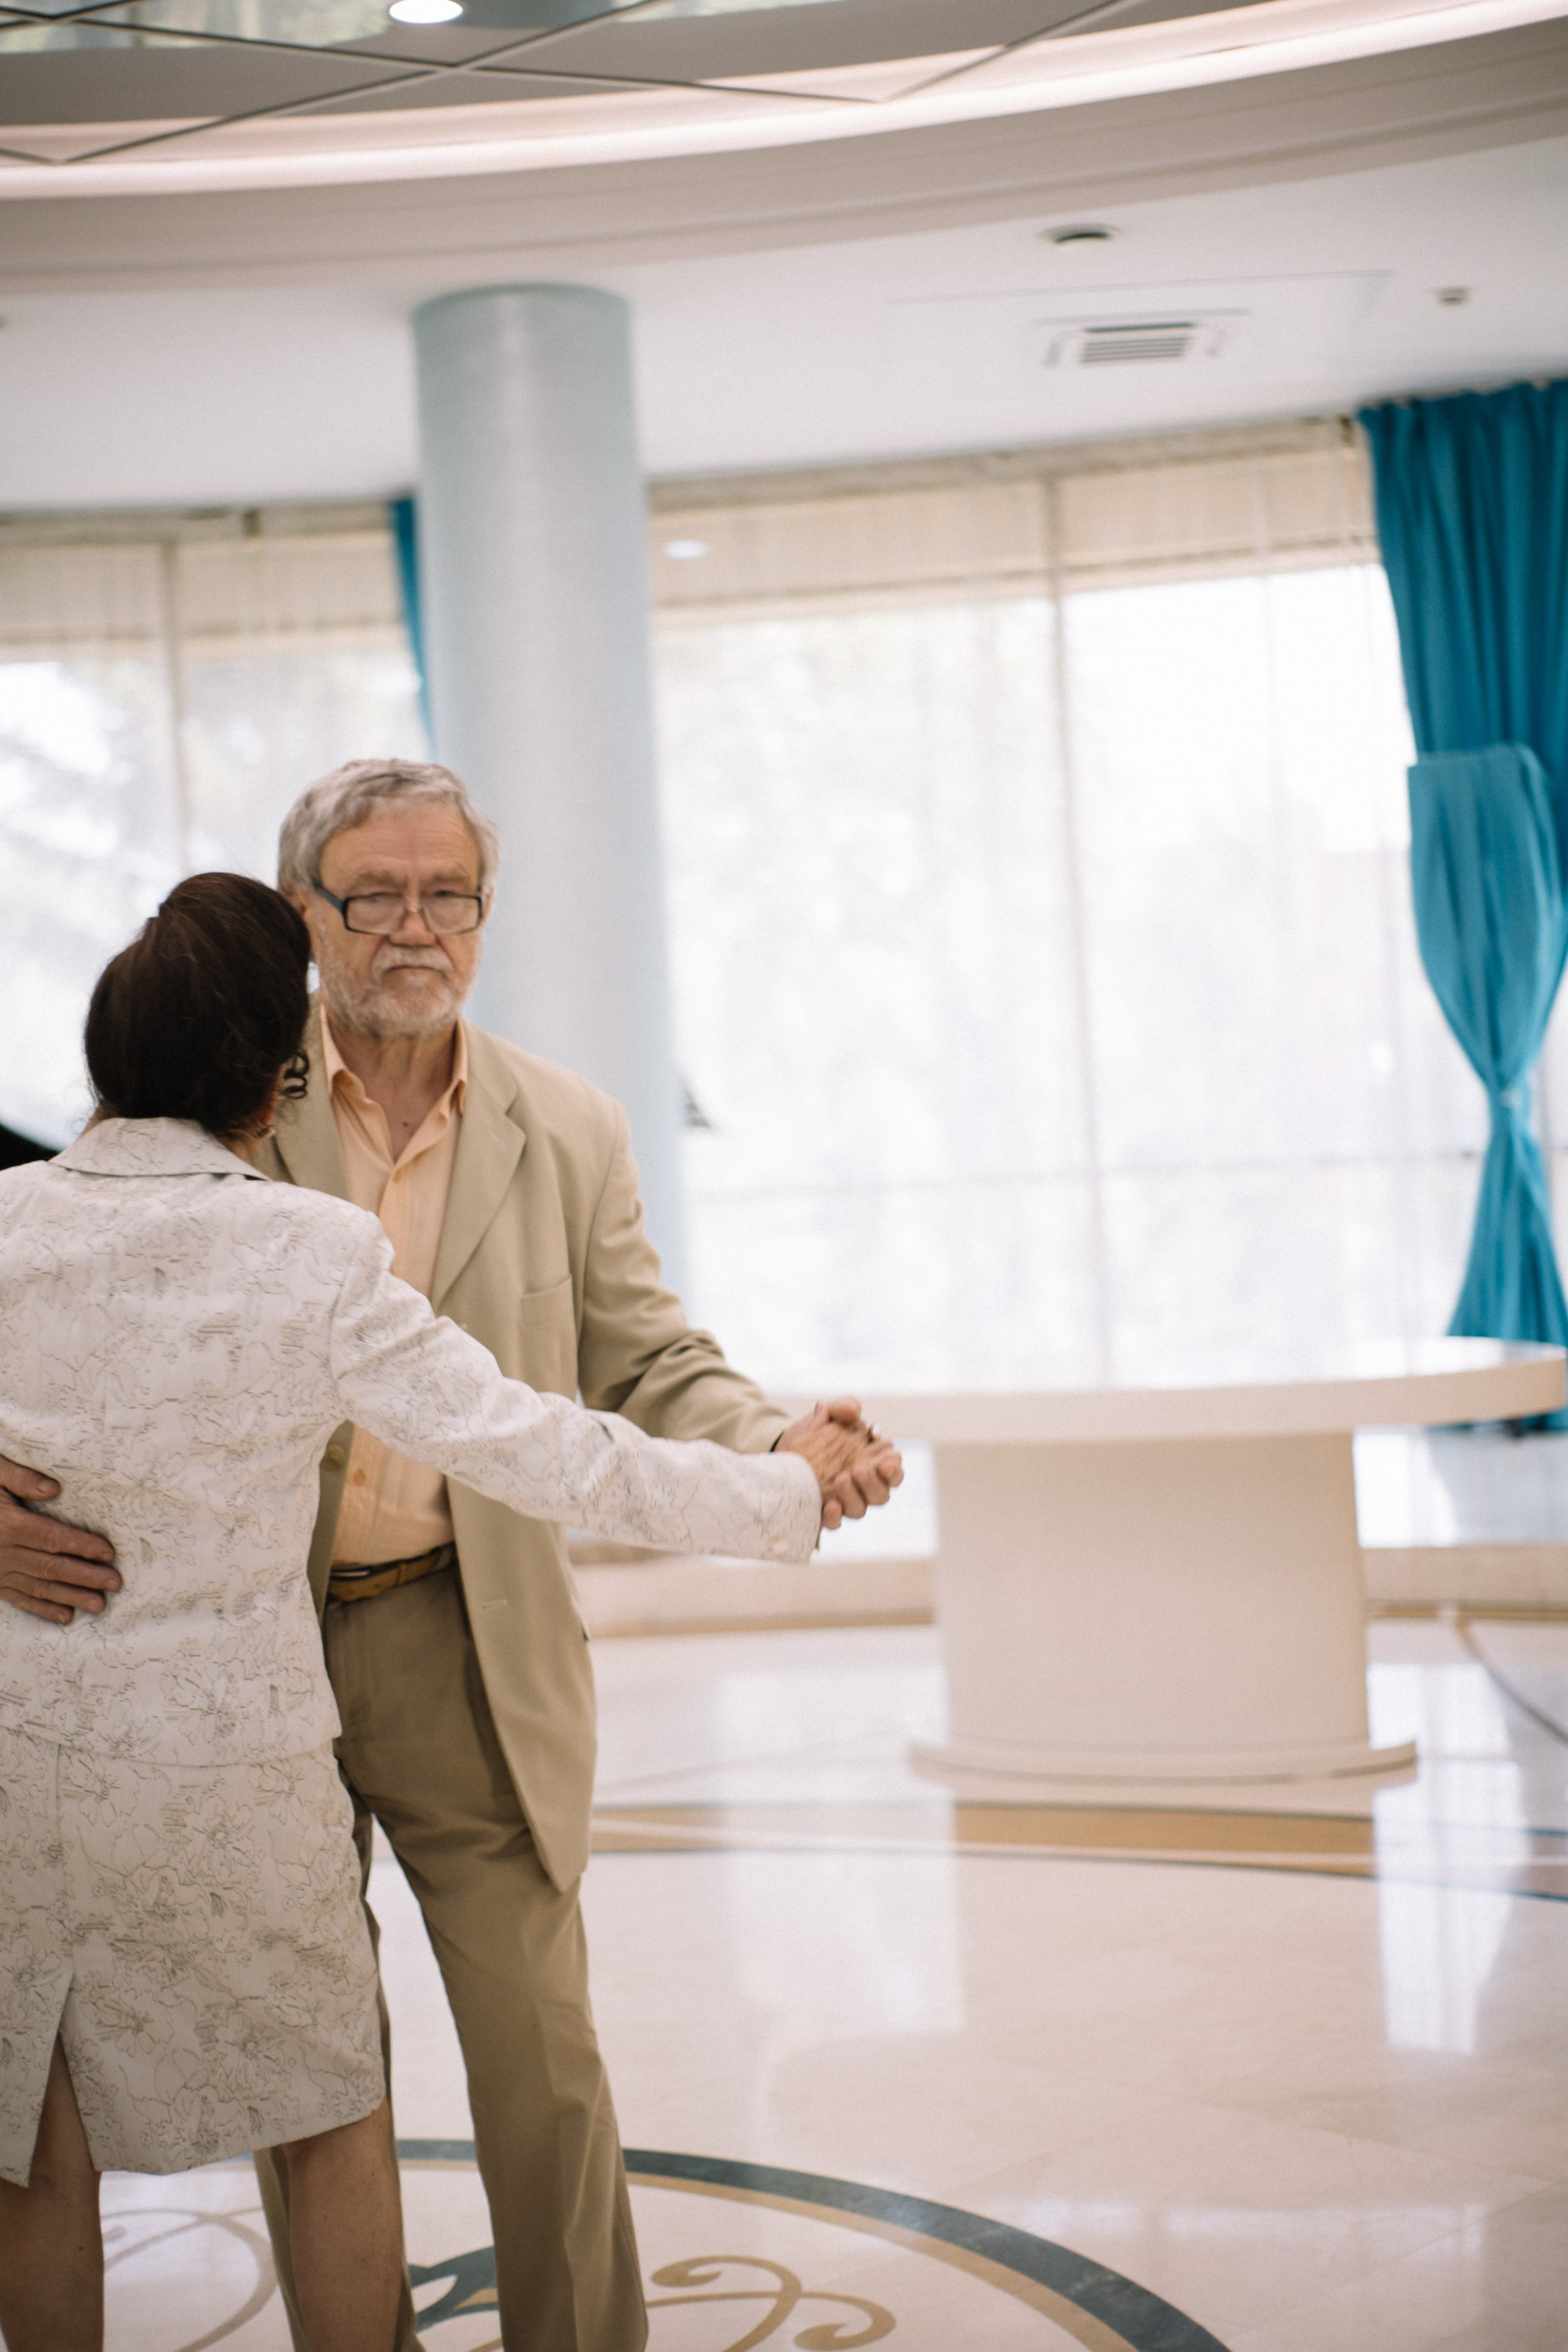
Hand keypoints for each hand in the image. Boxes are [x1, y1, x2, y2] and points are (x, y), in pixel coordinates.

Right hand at [0, 1454, 119, 1625]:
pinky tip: (65, 1616)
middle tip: (115, 1584)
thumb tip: (54, 1489)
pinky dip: (42, 1608)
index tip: (109, 1553)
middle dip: (86, 1576)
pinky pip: (18, 1598)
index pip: (52, 1538)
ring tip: (99, 1605)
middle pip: (51, 1566)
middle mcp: (1, 1552)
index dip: (82, 1546)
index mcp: (7, 1525)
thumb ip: (21, 1479)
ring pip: (39, 1586)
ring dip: (71, 1596)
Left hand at [776, 1398, 903, 1528]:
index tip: (885, 1463)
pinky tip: (829, 1505)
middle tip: (857, 1469)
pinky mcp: (823, 1513)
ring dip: (853, 1496)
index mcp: (871, 1462)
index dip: (893, 1470)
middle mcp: (861, 1486)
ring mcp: (843, 1501)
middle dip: (872, 1483)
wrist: (781, 1447)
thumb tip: (853, 1412)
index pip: (893, 1472)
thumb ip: (844, 1407)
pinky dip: (834, 1516)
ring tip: (840, 1479)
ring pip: (859, 1510)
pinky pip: (834, 1523)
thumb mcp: (828, 1414)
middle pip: (881, 1495)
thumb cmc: (815, 1431)